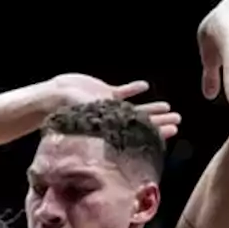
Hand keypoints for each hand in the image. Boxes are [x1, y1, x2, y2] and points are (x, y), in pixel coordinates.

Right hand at [48, 73, 180, 139]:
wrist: (50, 98)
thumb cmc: (65, 112)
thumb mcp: (87, 122)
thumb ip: (105, 128)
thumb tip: (124, 140)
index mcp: (112, 128)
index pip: (140, 131)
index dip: (157, 131)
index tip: (173, 131)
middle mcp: (113, 119)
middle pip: (141, 121)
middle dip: (160, 121)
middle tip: (178, 120)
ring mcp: (108, 106)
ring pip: (135, 108)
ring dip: (152, 108)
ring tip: (168, 108)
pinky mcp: (101, 94)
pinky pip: (121, 93)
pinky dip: (132, 90)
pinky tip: (144, 86)